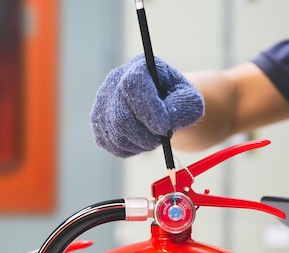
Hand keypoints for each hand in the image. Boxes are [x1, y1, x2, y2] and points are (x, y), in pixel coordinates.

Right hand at [90, 54, 204, 157]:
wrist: (162, 106)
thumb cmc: (177, 100)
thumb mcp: (190, 100)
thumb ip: (184, 108)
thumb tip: (166, 123)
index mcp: (140, 66)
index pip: (133, 85)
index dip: (148, 109)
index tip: (164, 128)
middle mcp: (115, 80)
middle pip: (121, 114)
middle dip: (145, 134)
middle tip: (161, 139)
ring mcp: (102, 101)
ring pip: (115, 133)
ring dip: (139, 144)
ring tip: (154, 139)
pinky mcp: (98, 122)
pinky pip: (111, 144)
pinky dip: (130, 150)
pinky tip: (141, 142)